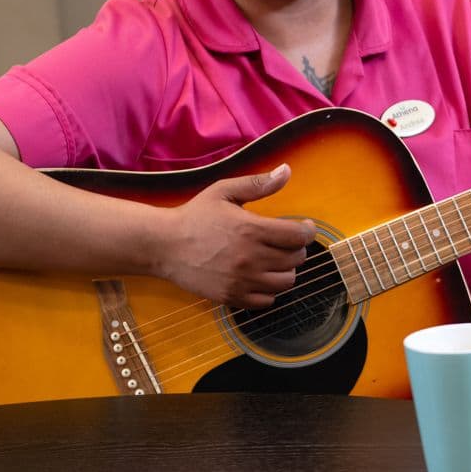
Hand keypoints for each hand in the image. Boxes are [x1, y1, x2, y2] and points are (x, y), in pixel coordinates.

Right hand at [154, 164, 316, 307]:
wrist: (163, 245)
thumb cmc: (195, 215)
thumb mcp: (224, 191)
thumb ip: (258, 184)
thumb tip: (287, 171)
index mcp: (251, 230)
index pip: (299, 236)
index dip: (308, 231)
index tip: (304, 227)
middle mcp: (250, 258)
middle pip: (296, 259)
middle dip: (296, 249)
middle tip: (285, 242)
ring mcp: (241, 281)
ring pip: (286, 282)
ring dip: (286, 270)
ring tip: (275, 259)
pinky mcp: (231, 297)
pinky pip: (267, 301)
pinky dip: (269, 290)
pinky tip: (261, 276)